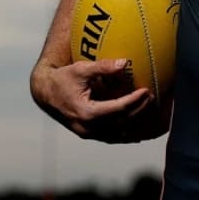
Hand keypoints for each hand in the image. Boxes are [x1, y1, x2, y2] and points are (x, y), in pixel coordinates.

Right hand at [31, 58, 167, 142]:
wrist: (45, 94)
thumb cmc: (63, 78)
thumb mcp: (81, 69)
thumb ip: (102, 67)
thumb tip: (125, 62)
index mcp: (87, 112)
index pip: (117, 109)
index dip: (134, 101)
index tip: (146, 91)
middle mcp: (88, 127)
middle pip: (121, 122)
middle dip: (139, 111)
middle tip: (152, 98)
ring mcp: (88, 134)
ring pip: (119, 134)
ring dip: (136, 125)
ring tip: (151, 112)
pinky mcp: (89, 135)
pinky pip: (112, 138)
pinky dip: (127, 135)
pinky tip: (140, 132)